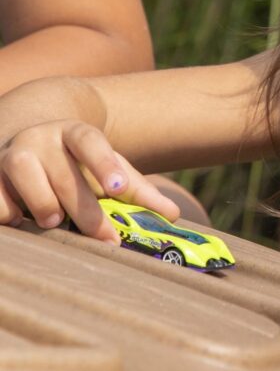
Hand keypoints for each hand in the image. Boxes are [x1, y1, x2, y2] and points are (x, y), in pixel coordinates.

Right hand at [0, 120, 179, 242]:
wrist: (31, 140)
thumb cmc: (78, 164)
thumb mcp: (107, 169)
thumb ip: (137, 190)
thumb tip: (172, 215)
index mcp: (74, 133)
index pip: (90, 140)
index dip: (104, 162)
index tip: (117, 187)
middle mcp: (41, 137)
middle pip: (64, 171)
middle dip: (84, 208)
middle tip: (103, 237)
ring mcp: (11, 153)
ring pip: (23, 171)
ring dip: (41, 201)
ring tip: (54, 221)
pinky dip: (7, 211)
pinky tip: (19, 223)